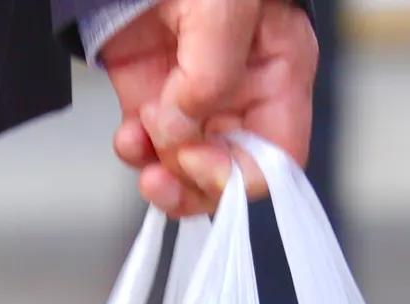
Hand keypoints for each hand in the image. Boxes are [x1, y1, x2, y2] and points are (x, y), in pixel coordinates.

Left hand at [99, 0, 316, 218]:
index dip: (241, 174)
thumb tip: (186, 128)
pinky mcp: (153, 91)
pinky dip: (136, 152)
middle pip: (232, 170)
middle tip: (164, 166)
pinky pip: (150, 145)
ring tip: (140, 145)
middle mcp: (244, 90)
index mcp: (281, 69)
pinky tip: (128, 136)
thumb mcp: (223, 7)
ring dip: (162, 172)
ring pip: (188, 167)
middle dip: (195, 179)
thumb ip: (212, 73)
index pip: (280, 154)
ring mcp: (196, 94)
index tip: (199, 161)